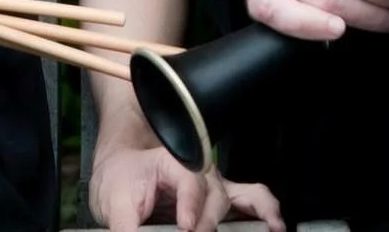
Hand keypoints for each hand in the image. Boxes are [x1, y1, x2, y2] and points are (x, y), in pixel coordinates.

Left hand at [90, 142, 283, 231]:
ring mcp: (214, 187)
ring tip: (271, 228)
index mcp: (174, 163)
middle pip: (217, 195)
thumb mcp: (114, 204)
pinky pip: (252, 199)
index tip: (186, 227)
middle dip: (212, 221)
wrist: (120, 167)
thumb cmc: (119, 177)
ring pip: (243, 195)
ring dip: (257, 213)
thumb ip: (127, 229)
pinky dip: (265, 211)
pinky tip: (274, 226)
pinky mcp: (219, 202)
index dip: (190, 207)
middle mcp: (200, 173)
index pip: (190, 183)